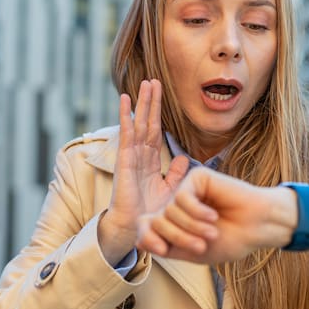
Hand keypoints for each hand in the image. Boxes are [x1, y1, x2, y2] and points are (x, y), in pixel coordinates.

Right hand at [98, 79, 189, 264]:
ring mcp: (130, 155)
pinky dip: (125, 115)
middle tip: (153, 80)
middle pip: (147, 122)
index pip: (155, 130)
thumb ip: (175, 173)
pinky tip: (124, 99)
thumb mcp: (169, 190)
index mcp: (149, 161)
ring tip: (144, 83)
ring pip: (138, 123)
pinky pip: (126, 133)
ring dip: (141, 103)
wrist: (135, 228)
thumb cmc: (150, 212)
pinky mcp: (124, 159)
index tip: (160, 94)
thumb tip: (184, 157)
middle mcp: (139, 154)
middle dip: (151, 102)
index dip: (158, 113)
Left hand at [136, 166, 298, 263]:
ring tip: (212, 232)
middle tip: (201, 246)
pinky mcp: (196, 178)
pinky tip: (213, 216)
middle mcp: (177, 206)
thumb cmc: (231, 240)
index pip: (147, 229)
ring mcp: (186, 191)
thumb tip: (138, 239)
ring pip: (169, 210)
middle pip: (157, 221)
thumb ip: (166, 247)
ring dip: (191, 226)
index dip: (150, 240)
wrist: (258, 228)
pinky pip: (182, 197)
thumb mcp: (193, 252)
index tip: (163, 250)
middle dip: (177, 236)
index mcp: (175, 223)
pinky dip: (196, 212)